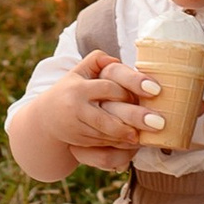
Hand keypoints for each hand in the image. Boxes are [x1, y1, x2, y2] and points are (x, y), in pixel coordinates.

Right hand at [53, 51, 161, 174]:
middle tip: (157, 123)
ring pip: (107, 134)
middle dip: (134, 119)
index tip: (154, 91)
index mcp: (79, 88)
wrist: (45, 118)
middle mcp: (77, 108)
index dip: (131, 89)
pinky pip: (102, 144)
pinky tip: (135, 142)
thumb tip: (116, 58)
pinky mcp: (79, 142)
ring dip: (129, 135)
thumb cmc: (69, 90)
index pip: (109, 88)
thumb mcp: (78, 72)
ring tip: (149, 135)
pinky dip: (120, 144)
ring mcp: (77, 127)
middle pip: (109, 117)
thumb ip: (96, 61)